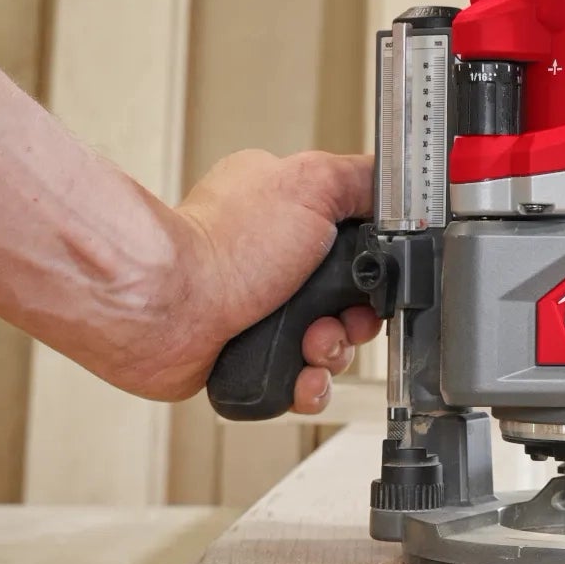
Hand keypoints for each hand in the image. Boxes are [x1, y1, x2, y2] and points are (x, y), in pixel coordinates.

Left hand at [120, 150, 381, 412]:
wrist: (168, 309)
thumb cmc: (224, 245)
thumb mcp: (313, 182)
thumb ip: (362, 178)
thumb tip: (396, 187)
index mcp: (286, 211)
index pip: (357, 240)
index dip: (374, 265)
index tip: (376, 277)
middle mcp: (271, 261)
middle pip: (348, 301)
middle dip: (354, 318)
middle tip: (339, 317)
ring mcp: (259, 311)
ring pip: (329, 344)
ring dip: (332, 353)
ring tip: (311, 345)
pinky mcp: (248, 355)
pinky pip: (300, 381)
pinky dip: (308, 385)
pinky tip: (302, 378)